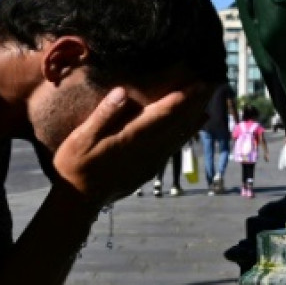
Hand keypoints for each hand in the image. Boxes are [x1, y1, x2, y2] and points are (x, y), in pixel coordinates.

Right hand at [50, 83, 210, 208]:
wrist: (78, 201)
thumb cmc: (75, 165)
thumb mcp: (81, 138)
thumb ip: (103, 115)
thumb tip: (122, 92)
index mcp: (131, 138)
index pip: (163, 114)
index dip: (182, 98)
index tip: (198, 83)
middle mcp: (146, 150)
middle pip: (176, 124)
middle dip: (194, 105)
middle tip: (210, 86)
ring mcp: (149, 162)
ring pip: (177, 138)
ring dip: (192, 121)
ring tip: (207, 105)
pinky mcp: (148, 170)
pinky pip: (172, 149)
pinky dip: (184, 136)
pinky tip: (190, 129)